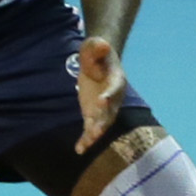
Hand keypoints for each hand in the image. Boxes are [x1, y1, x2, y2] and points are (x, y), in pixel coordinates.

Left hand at [72, 37, 129, 152]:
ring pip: (102, 124)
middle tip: (96, 131)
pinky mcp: (93, 114)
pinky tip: (79, 149)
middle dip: (103, 121)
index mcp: (116, 80)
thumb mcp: (95, 45)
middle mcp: (113, 98)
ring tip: (87, 144)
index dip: (109, 95)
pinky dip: (85, 139)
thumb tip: (102, 45)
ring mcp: (104, 109)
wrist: (100, 61)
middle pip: (110, 112)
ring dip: (95, 134)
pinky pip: (90, 128)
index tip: (102, 100)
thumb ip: (97, 47)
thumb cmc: (97, 52)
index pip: (114, 89)